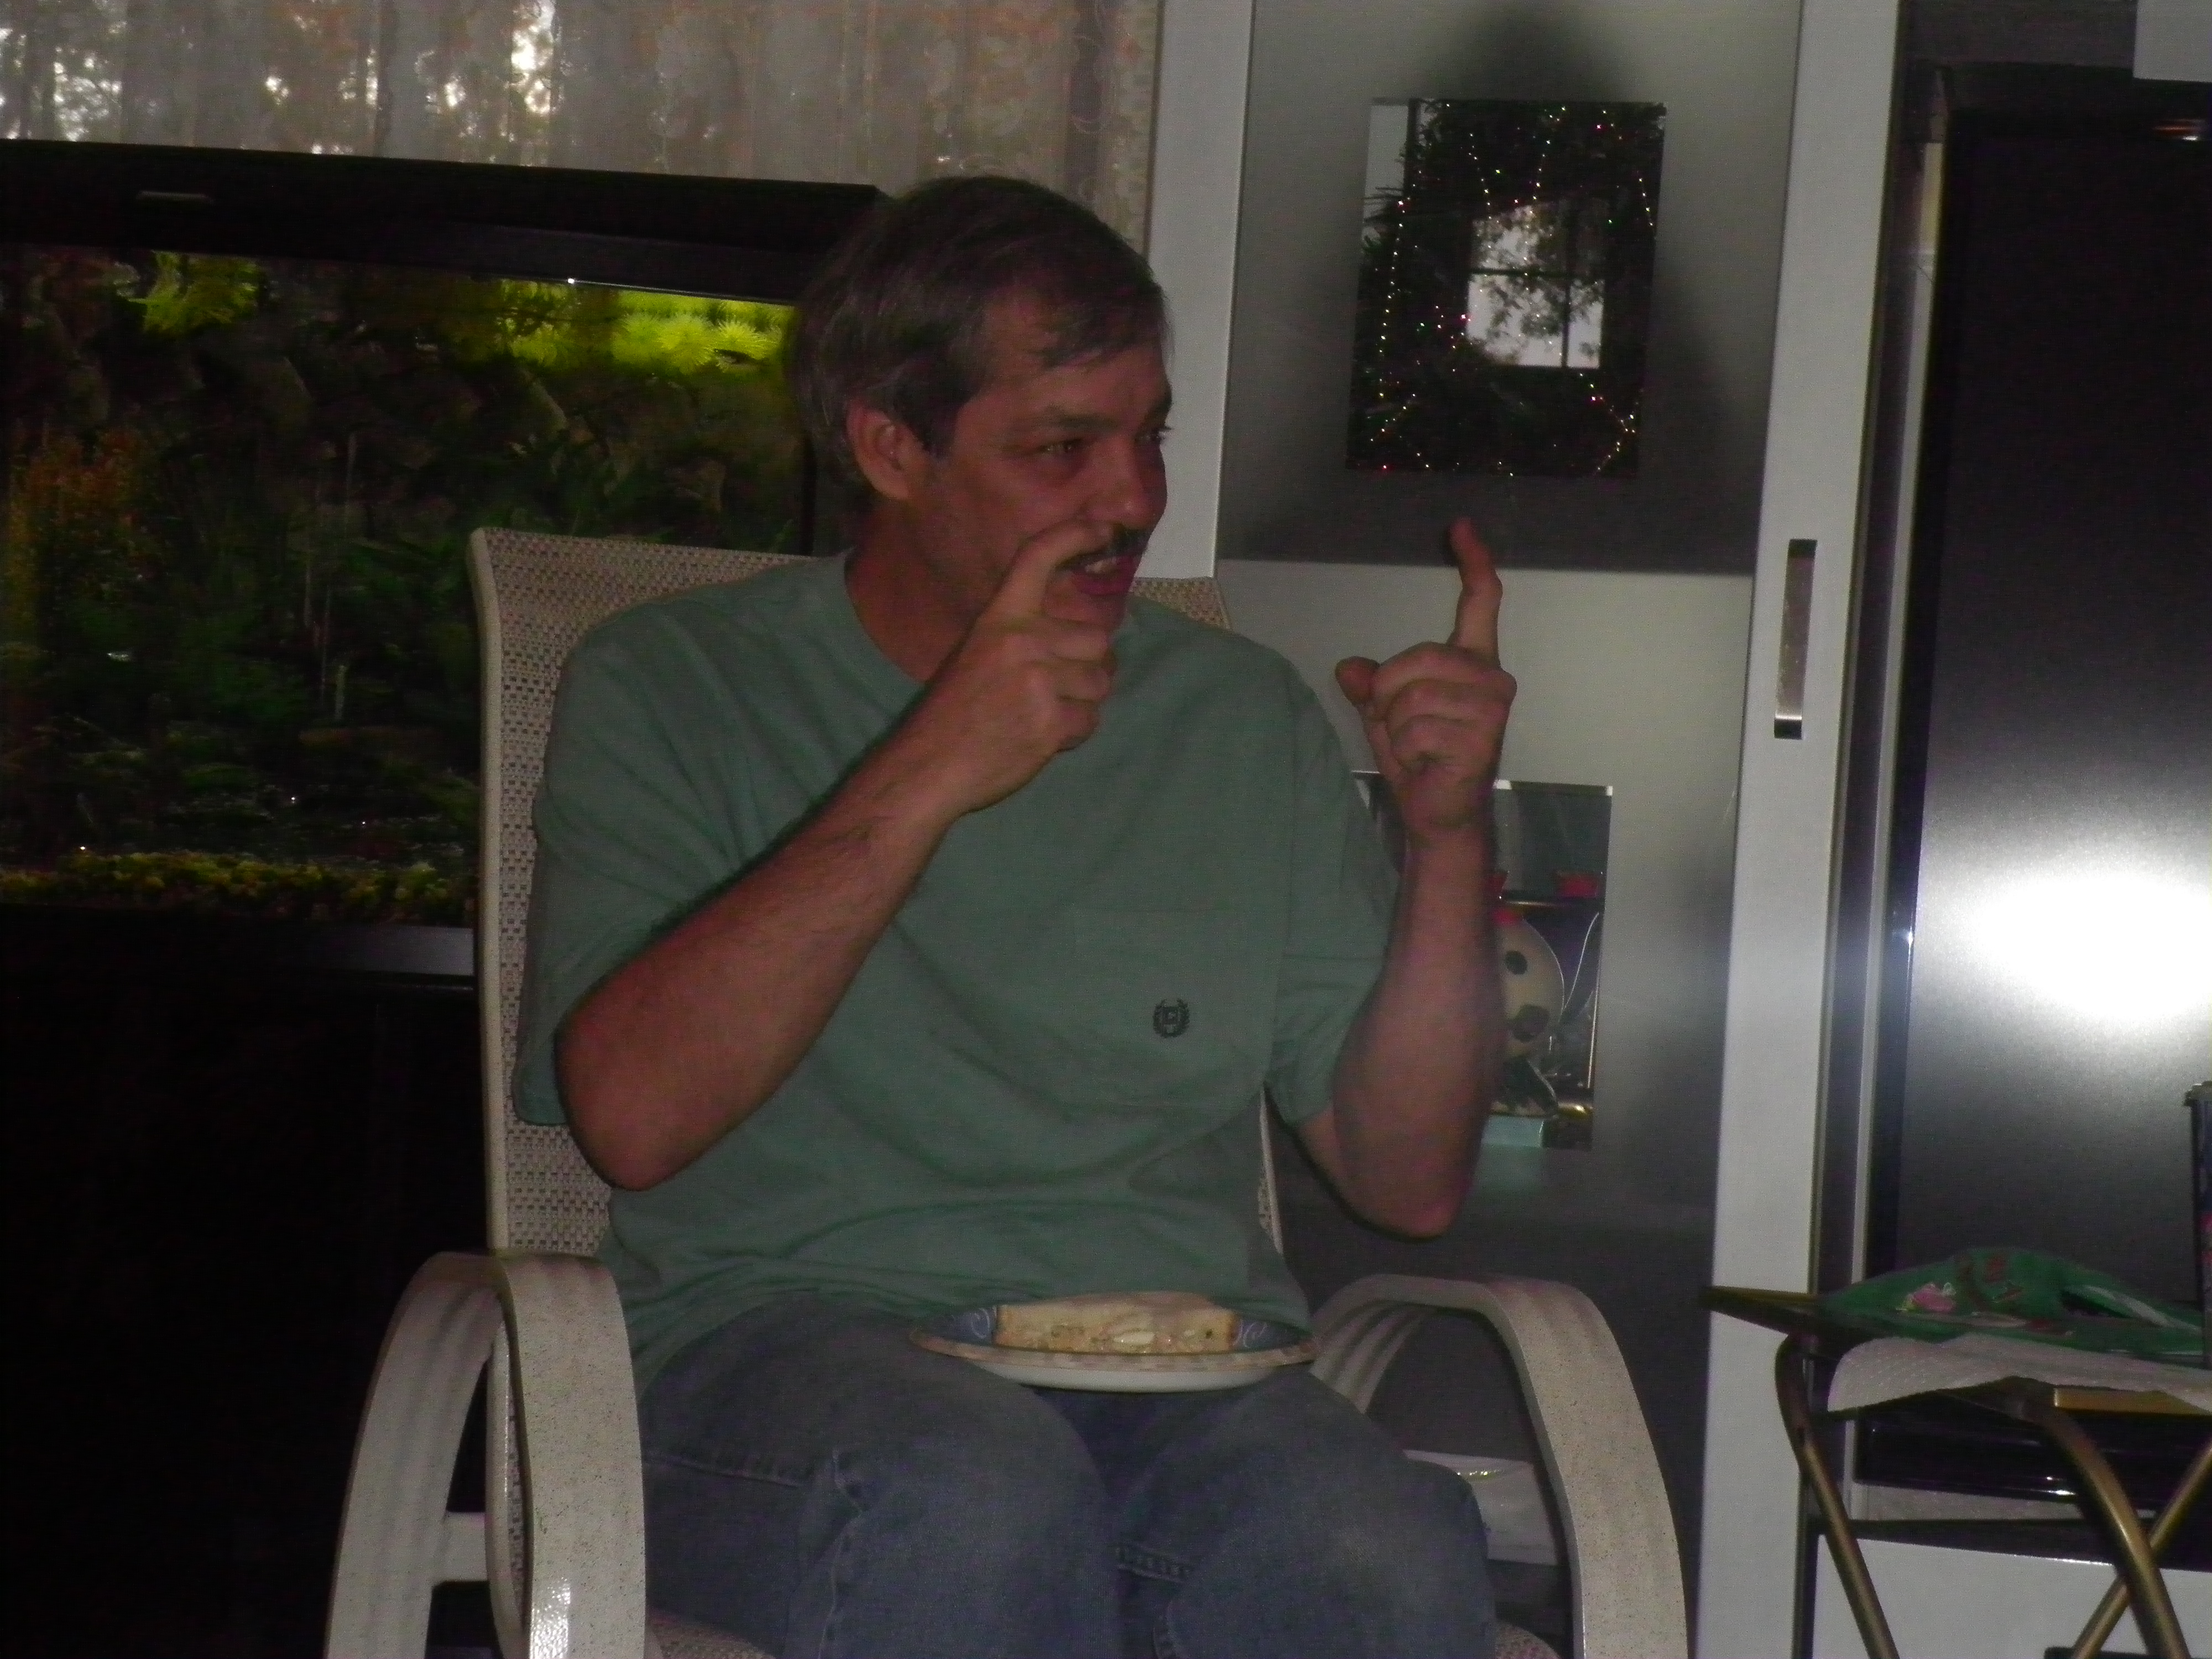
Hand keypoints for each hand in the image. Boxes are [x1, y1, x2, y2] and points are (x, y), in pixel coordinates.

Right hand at [893, 521, 1119, 816]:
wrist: (929, 766)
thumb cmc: (952, 713)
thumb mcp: (977, 654)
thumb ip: (1021, 636)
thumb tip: (1076, 634)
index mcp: (998, 619)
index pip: (1037, 558)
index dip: (1074, 536)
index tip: (1104, 528)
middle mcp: (1021, 642)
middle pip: (1097, 639)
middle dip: (1088, 665)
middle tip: (1060, 684)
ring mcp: (1038, 681)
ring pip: (1100, 682)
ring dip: (1081, 701)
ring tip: (1043, 714)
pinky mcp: (1051, 721)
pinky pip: (1091, 720)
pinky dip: (1074, 732)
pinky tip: (1042, 738)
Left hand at [1334, 518, 1515, 845]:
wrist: (1441, 814)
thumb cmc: (1422, 760)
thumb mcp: (1386, 715)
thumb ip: (1373, 685)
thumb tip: (1349, 669)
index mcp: (1473, 662)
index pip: (1479, 604)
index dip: (1473, 564)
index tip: (1460, 529)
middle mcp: (1490, 678)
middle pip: (1417, 657)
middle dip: (1389, 693)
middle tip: (1402, 726)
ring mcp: (1491, 707)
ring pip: (1411, 696)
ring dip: (1398, 728)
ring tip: (1419, 748)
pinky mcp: (1481, 737)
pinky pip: (1415, 729)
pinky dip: (1407, 751)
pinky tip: (1427, 764)